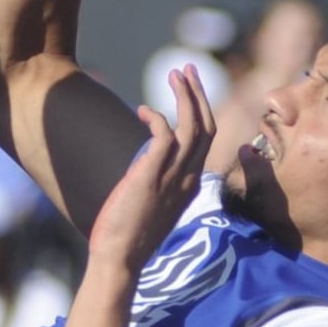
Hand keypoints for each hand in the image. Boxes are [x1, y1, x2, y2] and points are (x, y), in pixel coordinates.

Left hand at [88, 67, 215, 276]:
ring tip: (173, 75)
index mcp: (191, 184)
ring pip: (192, 127)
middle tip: (185, 68)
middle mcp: (188, 179)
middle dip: (198, 93)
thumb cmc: (129, 234)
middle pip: (206, 126)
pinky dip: (156, 117)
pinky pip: (164, 136)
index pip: (207, 138)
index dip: (201, 109)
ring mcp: (172, 178)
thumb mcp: (153, 202)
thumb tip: (146, 157)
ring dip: (184, 96)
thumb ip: (157, 179)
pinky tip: (142, 111)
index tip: (189, 88)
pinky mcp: (151, 177)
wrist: (120, 258)